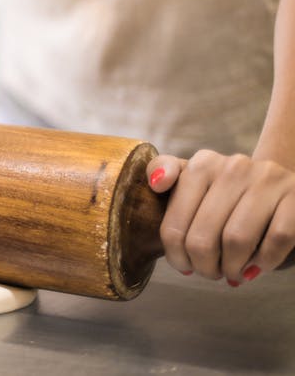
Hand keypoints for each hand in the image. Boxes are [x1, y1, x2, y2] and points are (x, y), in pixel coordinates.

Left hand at [148, 150, 294, 284]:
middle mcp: (234, 168)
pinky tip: (256, 267)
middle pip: (203, 238)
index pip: (175, 225)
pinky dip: (263, 261)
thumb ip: (163, 171)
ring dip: (231, 267)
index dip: (176, 256)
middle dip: (204, 266)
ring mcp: (268, 180)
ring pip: (237, 240)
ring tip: (232, 273)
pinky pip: (276, 240)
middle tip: (210, 273)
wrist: (280, 184)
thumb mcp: (194, 178)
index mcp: (202, 165)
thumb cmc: (227, 191)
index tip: (184, 265)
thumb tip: (157, 184)